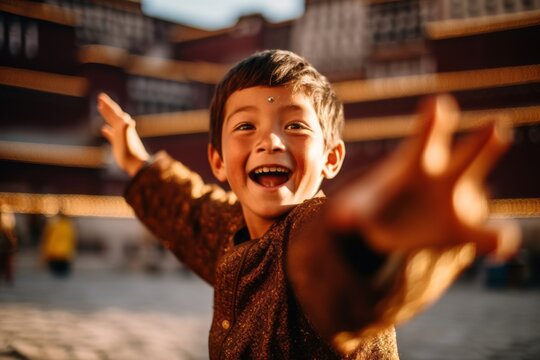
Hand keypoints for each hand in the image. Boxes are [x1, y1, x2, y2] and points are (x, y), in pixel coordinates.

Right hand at [98, 93, 148, 175]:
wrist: (136, 164)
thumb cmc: (131, 153)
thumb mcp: (127, 139)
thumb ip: (126, 128)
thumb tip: (126, 119)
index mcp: (124, 126)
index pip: (115, 112)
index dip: (108, 104)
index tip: (101, 96)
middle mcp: (123, 129)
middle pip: (114, 114)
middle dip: (107, 106)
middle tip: (100, 97)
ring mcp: (120, 136)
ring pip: (112, 122)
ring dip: (107, 115)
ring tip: (101, 108)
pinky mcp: (118, 144)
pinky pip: (111, 135)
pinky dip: (107, 131)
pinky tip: (104, 129)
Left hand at [332, 95, 519, 260]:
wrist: (395, 224)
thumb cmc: (378, 204)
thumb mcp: (360, 206)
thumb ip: (348, 212)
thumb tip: (338, 220)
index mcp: (415, 162)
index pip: (424, 138)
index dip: (431, 123)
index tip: (437, 105)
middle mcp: (443, 176)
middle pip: (468, 155)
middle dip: (483, 141)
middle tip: (496, 126)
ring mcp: (458, 202)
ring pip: (485, 208)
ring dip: (492, 207)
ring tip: (502, 200)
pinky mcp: (465, 230)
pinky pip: (486, 236)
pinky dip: (495, 240)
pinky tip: (500, 245)